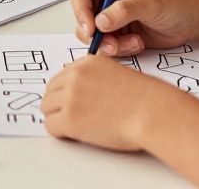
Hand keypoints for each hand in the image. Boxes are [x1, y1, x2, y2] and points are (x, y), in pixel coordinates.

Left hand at [42, 54, 173, 150]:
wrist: (152, 113)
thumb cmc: (145, 99)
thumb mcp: (118, 75)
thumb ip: (96, 78)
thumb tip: (84, 93)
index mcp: (87, 63)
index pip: (62, 77)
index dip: (67, 92)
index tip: (74, 102)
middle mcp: (75, 76)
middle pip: (50, 92)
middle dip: (59, 105)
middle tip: (73, 116)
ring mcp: (70, 97)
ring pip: (47, 109)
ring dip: (58, 118)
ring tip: (77, 126)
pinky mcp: (69, 120)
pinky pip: (50, 127)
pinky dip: (60, 133)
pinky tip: (76, 134)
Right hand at [70, 0, 198, 55]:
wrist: (192, 20)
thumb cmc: (175, 3)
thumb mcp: (149, 3)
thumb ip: (124, 11)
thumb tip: (100, 22)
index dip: (81, 12)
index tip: (91, 30)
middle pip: (83, 18)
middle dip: (95, 35)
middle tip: (112, 45)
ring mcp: (112, 18)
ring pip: (94, 36)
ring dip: (110, 45)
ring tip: (133, 43)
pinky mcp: (119, 35)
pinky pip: (107, 47)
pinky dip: (120, 50)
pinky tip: (138, 44)